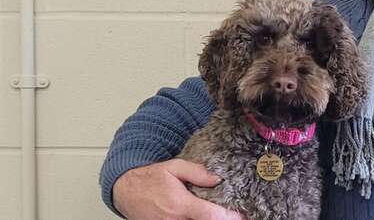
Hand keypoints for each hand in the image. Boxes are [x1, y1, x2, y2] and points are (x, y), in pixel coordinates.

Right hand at [112, 158, 242, 219]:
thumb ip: (197, 172)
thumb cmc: (149, 178)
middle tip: (234, 215)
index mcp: (181, 204)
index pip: (211, 215)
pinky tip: (203, 216)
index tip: (241, 216)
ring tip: (220, 215)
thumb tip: (217, 178)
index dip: (229, 217)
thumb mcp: (174, 167)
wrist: (125, 191)